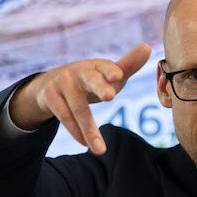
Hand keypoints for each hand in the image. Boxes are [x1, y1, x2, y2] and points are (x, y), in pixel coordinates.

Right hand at [8, 42, 151, 154]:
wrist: (49, 84)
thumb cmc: (88, 80)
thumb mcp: (107, 74)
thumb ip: (128, 65)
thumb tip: (147, 46)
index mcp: (96, 66)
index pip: (105, 67)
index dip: (111, 71)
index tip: (119, 76)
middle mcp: (78, 71)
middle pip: (90, 80)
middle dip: (100, 86)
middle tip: (110, 95)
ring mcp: (61, 83)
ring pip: (78, 108)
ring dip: (89, 130)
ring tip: (100, 150)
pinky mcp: (49, 96)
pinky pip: (64, 116)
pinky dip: (76, 131)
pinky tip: (86, 144)